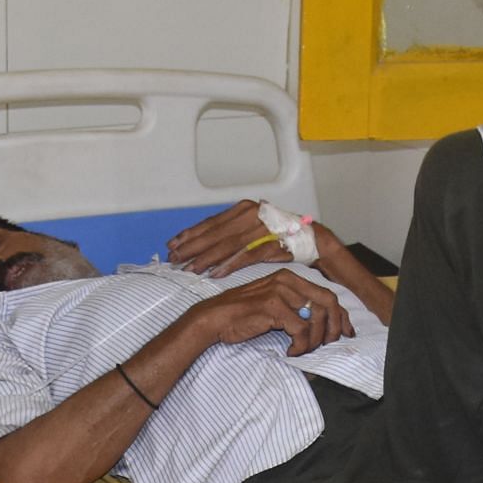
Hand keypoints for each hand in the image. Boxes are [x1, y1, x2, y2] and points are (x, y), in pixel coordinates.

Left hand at [167, 199, 343, 276]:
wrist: (309, 238)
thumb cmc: (278, 234)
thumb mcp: (252, 226)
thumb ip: (230, 231)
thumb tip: (202, 241)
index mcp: (243, 209)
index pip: (211, 222)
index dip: (190, 234)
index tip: (173, 244)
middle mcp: (250, 215)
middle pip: (214, 234)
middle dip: (192, 248)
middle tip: (174, 260)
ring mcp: (261, 230)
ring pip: (226, 246)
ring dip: (206, 259)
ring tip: (189, 269)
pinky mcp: (271, 245)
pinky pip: (245, 257)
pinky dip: (228, 266)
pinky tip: (214, 273)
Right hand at [192, 269, 352, 357]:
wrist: (214, 317)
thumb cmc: (242, 315)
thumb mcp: (273, 303)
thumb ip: (295, 306)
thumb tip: (321, 322)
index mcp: (290, 278)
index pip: (328, 294)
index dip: (341, 315)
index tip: (344, 332)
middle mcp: (288, 281)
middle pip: (330, 302)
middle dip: (334, 327)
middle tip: (326, 345)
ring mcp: (280, 292)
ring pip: (317, 317)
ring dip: (315, 340)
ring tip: (303, 350)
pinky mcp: (273, 307)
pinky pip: (301, 330)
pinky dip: (300, 346)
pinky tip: (290, 351)